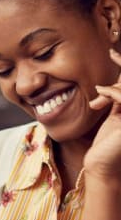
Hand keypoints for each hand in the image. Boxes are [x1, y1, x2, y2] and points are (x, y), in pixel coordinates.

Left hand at [86, 48, 120, 180]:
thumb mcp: (115, 117)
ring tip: (99, 92)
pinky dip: (111, 93)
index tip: (113, 53)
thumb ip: (119, 102)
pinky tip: (99, 97)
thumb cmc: (106, 145)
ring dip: (113, 87)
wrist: (101, 166)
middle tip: (111, 53)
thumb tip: (112, 85)